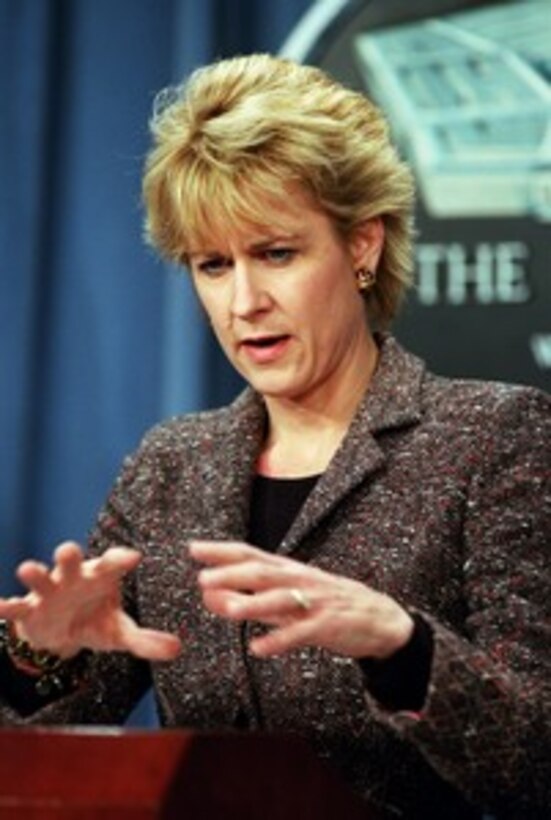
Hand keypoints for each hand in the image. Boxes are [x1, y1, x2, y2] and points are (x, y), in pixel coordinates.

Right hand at [0, 541, 180, 661]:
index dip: (121, 558)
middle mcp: (74, 577)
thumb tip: (177, 649)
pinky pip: (16, 607)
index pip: (113, 563)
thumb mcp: (121, 634)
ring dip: (35, 573)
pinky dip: (6, 607)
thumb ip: (146, 641)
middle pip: (72, 561)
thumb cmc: (97, 622)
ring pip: (41, 578)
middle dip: (69, 555)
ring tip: (27, 568)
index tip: (134, 557)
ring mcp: (50, 591)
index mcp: (101, 577)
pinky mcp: (29, 609)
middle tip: (68, 549)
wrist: (63, 634)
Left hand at [189, 540, 412, 658]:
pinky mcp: (329, 625)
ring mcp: (315, 601)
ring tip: (229, 609)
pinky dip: (280, 640)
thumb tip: (208, 596)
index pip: (250, 554)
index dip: (222, 551)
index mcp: (287, 570)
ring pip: (282, 599)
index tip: (193, 548)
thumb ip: (248, 599)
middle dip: (232, 575)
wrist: (379, 618)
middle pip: (262, 573)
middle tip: (203, 579)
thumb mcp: (285, 600)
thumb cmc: (325, 605)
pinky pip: (302, 632)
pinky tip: (259, 648)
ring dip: (254, 604)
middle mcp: (299, 580)